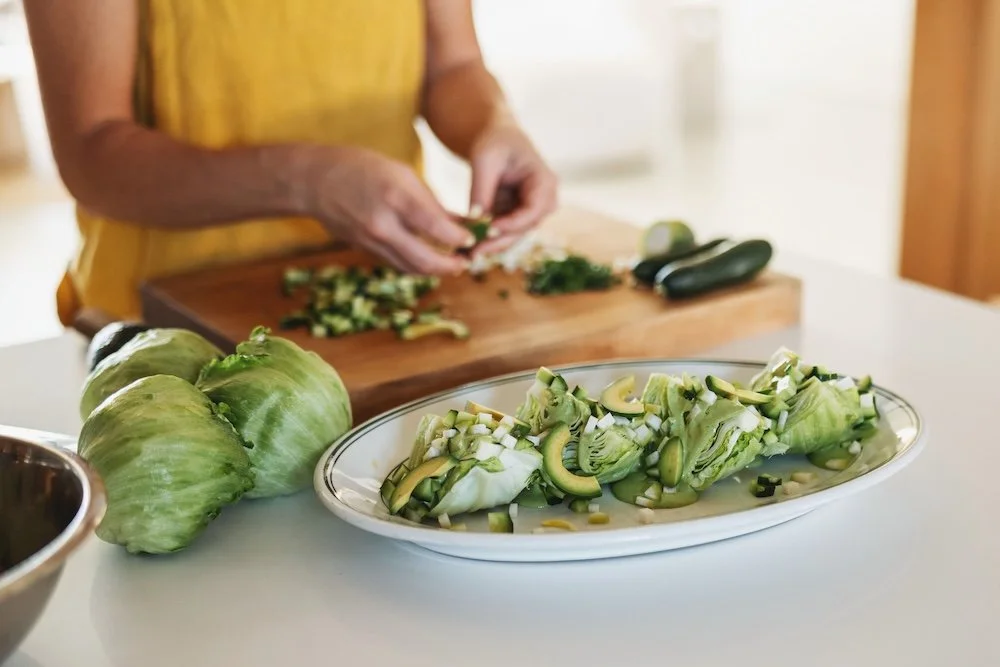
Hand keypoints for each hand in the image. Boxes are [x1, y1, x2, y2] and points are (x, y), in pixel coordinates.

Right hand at [306, 146, 474, 274]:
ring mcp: (371, 241)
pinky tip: (428, 260)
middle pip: (425, 260)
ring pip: (411, 268)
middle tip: (466, 262)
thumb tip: (461, 222)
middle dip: (451, 266)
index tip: (472, 238)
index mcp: (396, 197)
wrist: (316, 181)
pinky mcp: (364, 250)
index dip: (460, 238)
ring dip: (435, 270)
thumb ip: (432, 202)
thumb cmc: (364, 168)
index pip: (436, 227)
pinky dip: (416, 265)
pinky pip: (397, 263)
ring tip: (452, 265)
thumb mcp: (403, 174)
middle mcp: (383, 224)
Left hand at [467, 120, 558, 254]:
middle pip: (523, 229)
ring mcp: (530, 212)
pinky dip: (484, 240)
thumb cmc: (495, 141)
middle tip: (473, 253)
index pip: (533, 210)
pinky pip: (501, 233)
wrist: (497, 137)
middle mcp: (543, 201)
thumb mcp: (485, 159)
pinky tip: (465, 248)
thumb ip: (482, 189)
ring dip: (490, 246)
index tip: (488, 230)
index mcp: (544, 182)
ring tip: (465, 254)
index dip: (512, 224)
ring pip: (512, 236)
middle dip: (498, 242)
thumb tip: (475, 221)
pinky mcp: (514, 217)